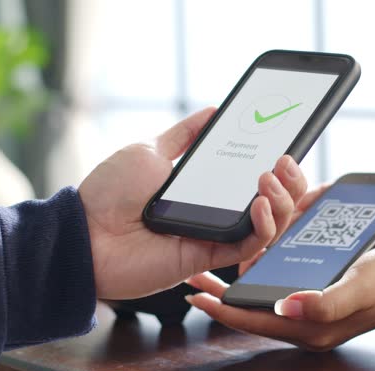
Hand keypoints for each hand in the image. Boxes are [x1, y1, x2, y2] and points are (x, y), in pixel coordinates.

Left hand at [79, 108, 307, 299]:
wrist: (84, 231)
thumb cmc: (110, 192)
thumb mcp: (151, 150)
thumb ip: (185, 135)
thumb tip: (212, 111)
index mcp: (206, 188)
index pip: (255, 178)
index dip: (278, 164)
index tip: (286, 143)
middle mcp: (216, 212)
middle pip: (272, 202)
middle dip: (290, 182)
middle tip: (286, 159)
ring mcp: (215, 235)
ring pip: (269, 224)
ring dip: (282, 200)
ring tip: (271, 176)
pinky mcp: (209, 256)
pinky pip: (249, 245)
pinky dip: (263, 225)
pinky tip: (259, 201)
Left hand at [187, 247, 374, 350]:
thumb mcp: (357, 290)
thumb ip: (324, 304)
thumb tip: (283, 308)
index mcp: (308, 327)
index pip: (253, 321)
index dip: (222, 309)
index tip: (195, 293)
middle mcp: (302, 319)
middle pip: (251, 307)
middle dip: (223, 289)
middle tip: (195, 272)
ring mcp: (307, 305)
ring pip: (262, 289)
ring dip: (241, 271)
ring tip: (215, 259)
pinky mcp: (313, 289)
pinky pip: (279, 278)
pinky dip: (264, 260)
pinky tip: (254, 248)